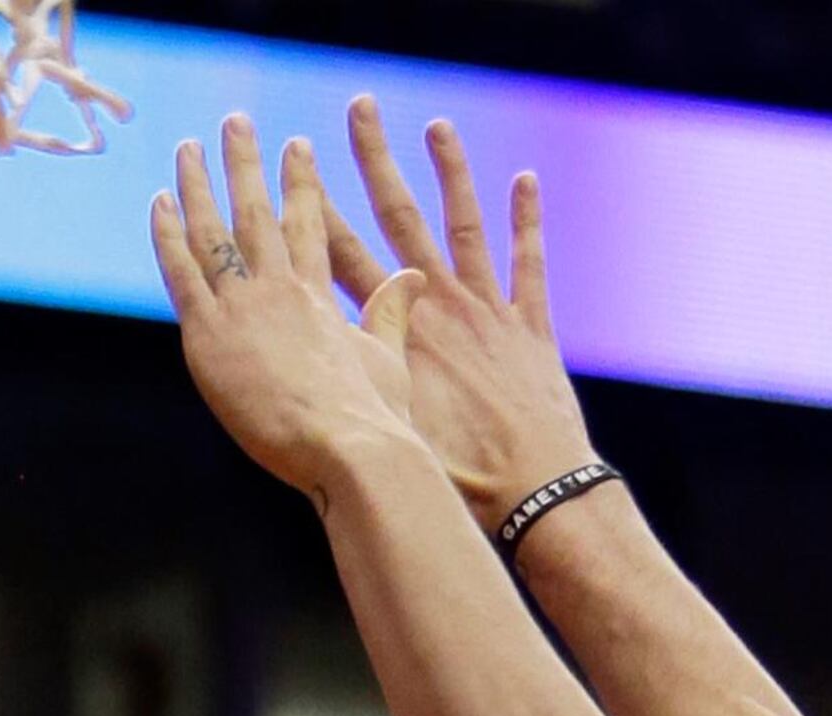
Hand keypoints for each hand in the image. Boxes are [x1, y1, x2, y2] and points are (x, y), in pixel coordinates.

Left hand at [152, 118, 430, 502]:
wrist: (346, 446)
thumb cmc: (374, 417)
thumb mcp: (388, 358)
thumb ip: (390, 313)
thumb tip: (414, 277)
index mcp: (320, 294)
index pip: (307, 224)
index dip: (299, 182)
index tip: (296, 148)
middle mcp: (279, 288)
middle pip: (255, 211)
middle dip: (245, 162)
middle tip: (236, 123)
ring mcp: (241, 308)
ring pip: (213, 230)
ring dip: (199, 182)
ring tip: (189, 147)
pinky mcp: (208, 336)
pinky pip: (181, 272)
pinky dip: (169, 233)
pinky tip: (161, 201)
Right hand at [327, 102, 598, 531]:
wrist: (536, 490)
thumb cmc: (458, 480)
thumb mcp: (390, 435)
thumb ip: (355, 396)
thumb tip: (304, 390)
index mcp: (398, 330)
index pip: (344, 252)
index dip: (316, 206)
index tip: (295, 162)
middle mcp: (440, 305)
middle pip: (398, 216)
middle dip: (373, 159)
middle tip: (358, 109)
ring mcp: (488, 308)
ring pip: (464, 222)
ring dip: (451, 171)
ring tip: (436, 126)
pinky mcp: (531, 324)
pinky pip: (530, 260)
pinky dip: (528, 219)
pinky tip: (526, 178)